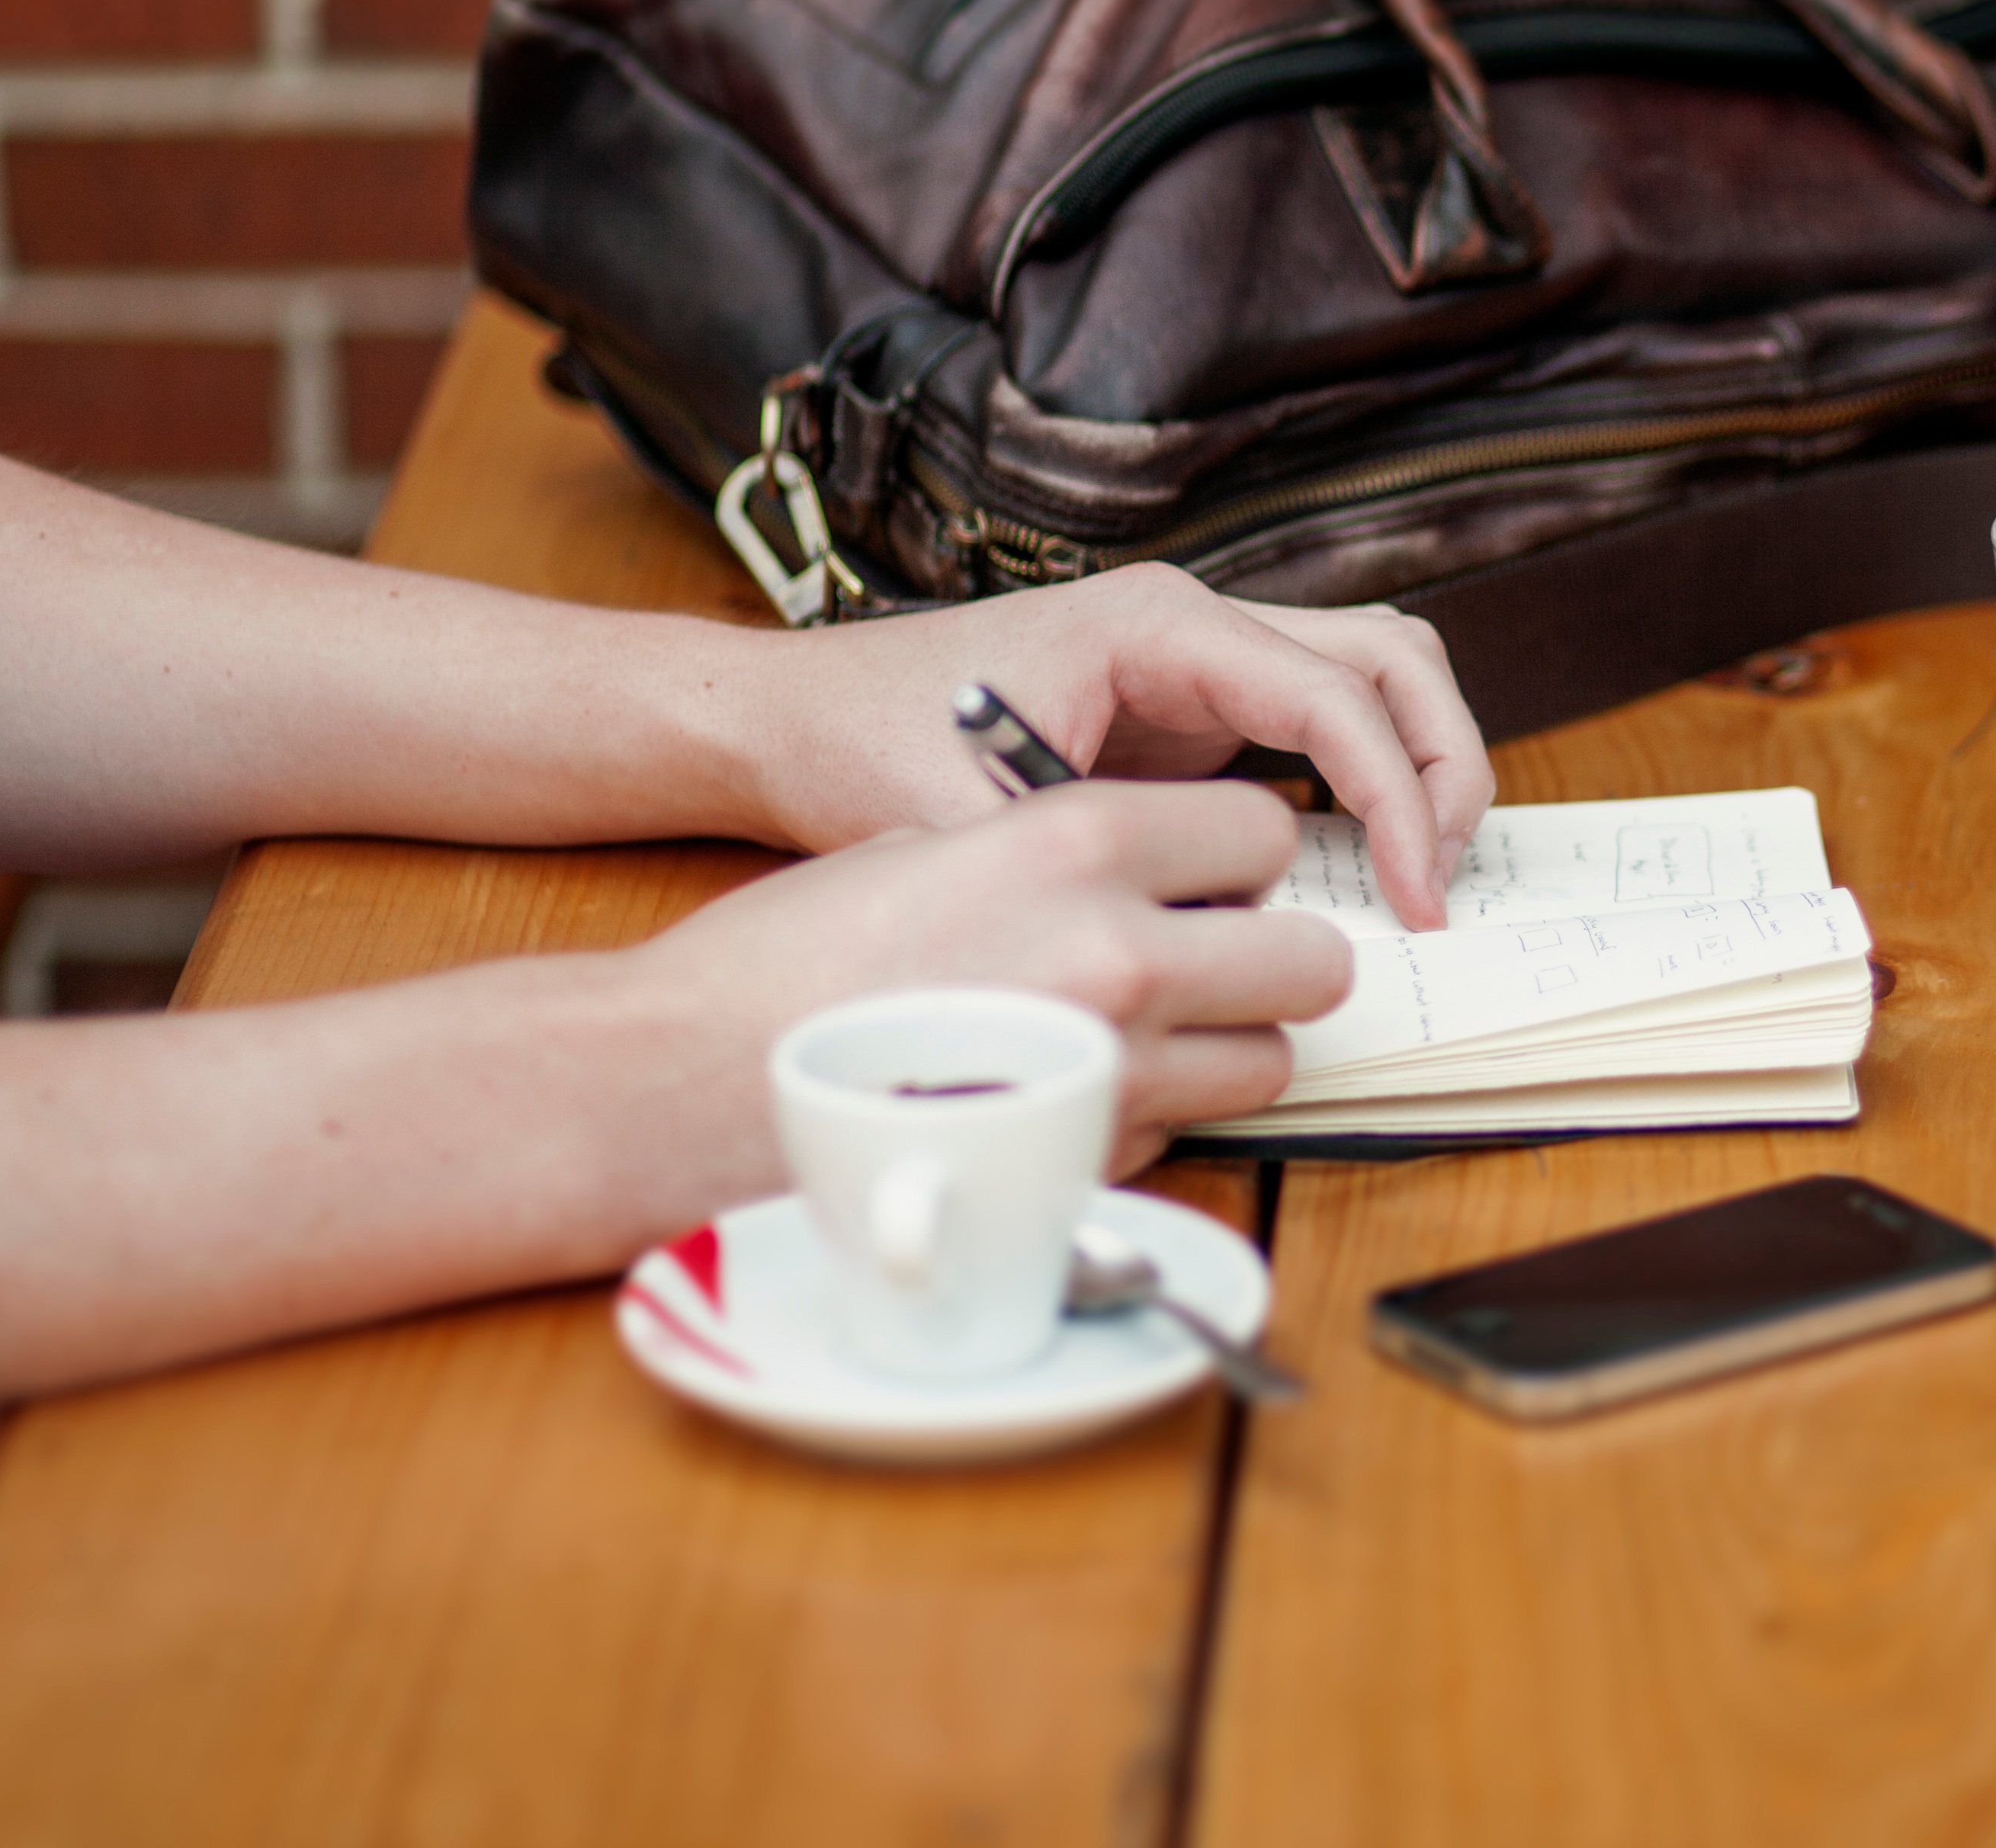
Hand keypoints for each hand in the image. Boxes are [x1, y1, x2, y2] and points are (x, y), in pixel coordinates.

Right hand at [616, 778, 1348, 1197]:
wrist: (684, 1081)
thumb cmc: (788, 958)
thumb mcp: (930, 844)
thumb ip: (1059, 856)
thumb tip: (1149, 877)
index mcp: (1079, 842)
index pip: (1266, 831)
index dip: (1244, 858)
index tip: (1213, 875)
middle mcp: (1121, 950)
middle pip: (1311, 961)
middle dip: (1272, 961)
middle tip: (1216, 962)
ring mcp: (1115, 1069)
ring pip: (1269, 1062)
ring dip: (1227, 1048)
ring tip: (1144, 1035)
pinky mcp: (1089, 1163)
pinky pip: (1185, 1132)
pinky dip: (1153, 1117)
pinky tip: (1069, 1094)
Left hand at [726, 564, 1492, 927]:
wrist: (791, 716)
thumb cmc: (864, 746)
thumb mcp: (972, 824)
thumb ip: (1090, 874)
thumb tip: (1210, 945)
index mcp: (1158, 624)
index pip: (1337, 695)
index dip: (1399, 799)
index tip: (1414, 899)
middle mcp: (1195, 621)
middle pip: (1392, 658)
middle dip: (1443, 766)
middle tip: (1442, 882)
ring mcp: (1201, 659)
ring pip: (1374, 675)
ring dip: (1419, 764)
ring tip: (1419, 873)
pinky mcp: (1194, 705)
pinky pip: (1323, 723)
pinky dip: (1368, 782)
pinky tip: (1356, 869)